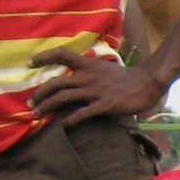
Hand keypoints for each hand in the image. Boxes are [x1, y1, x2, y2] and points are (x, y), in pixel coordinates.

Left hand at [27, 50, 168, 123]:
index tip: (31, 63)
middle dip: (40, 94)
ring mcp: (95, 91)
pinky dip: (71, 120)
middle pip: (56, 83)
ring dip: (47, 107)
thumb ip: (90, 72)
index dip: (44, 57)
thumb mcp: (105, 69)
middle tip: (30, 104)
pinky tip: (65, 126)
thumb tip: (76, 76)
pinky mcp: (104, 105)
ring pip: (63, 97)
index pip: (62, 54)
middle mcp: (88, 77)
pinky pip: (83, 113)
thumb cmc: (127, 78)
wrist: (149, 83)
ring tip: (36, 115)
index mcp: (89, 64)